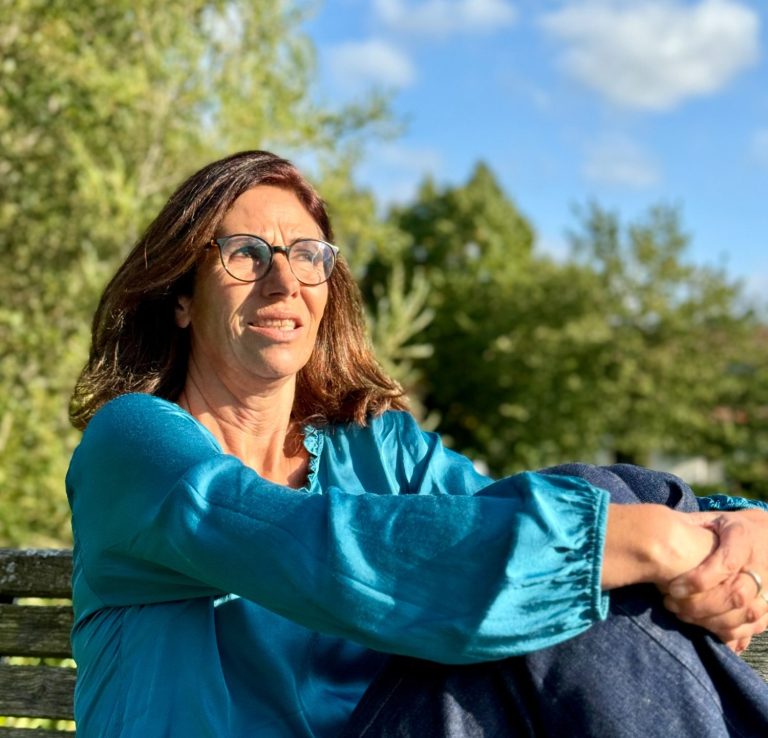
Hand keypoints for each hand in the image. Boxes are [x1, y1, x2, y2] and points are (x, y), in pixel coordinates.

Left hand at [662, 508, 767, 650]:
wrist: (766, 536)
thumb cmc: (729, 527)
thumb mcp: (711, 518)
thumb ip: (690, 525)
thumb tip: (658, 532)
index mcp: (743, 539)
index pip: (726, 564)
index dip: (699, 580)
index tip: (672, 588)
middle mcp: (760, 566)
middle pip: (736, 594)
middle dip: (701, 605)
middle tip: (671, 604)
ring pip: (746, 614)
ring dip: (712, 621)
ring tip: (683, 615)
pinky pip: (755, 625)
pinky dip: (731, 632)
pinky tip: (706, 628)